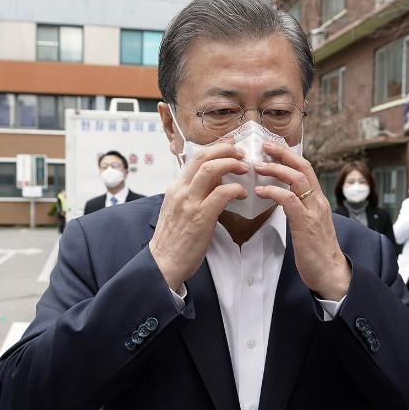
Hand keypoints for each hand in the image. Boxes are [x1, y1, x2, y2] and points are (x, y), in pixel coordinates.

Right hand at [149, 144, 248, 290]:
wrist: (163, 263)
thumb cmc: (173, 241)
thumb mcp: (178, 210)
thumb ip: (192, 194)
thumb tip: (213, 183)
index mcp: (175, 187)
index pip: (196, 157)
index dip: (216, 148)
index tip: (231, 146)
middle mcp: (181, 190)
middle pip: (204, 156)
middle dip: (226, 150)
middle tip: (242, 154)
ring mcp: (190, 202)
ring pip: (212, 169)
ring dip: (232, 164)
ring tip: (245, 169)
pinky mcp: (201, 216)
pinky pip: (222, 193)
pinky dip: (237, 189)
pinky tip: (243, 195)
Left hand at [252, 143, 350, 300]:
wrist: (331, 274)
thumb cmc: (316, 253)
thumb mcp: (308, 225)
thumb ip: (298, 210)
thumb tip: (282, 199)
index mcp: (318, 201)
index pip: (306, 169)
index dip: (289, 156)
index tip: (272, 149)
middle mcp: (318, 202)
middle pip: (303, 167)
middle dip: (283, 154)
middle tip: (264, 146)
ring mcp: (314, 212)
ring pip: (297, 179)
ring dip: (276, 169)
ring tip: (257, 166)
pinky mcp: (306, 224)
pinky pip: (290, 200)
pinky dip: (273, 192)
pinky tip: (260, 191)